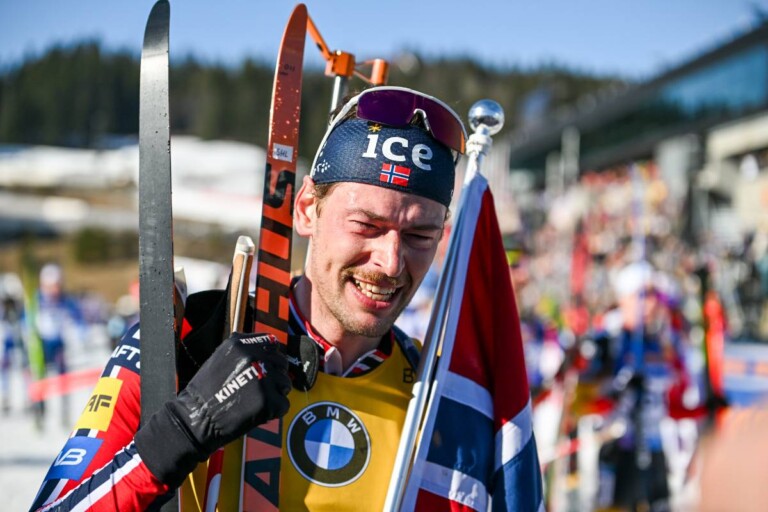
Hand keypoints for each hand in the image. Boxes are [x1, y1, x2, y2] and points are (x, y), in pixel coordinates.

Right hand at [135, 332, 290, 486]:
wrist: (195, 419)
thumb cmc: (206, 392)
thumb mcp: (220, 358)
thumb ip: (244, 351)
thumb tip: (269, 351)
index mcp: (240, 343)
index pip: (272, 343)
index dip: (270, 357)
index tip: (266, 368)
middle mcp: (254, 356)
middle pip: (282, 363)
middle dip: (274, 376)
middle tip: (258, 390)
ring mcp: (263, 378)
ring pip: (285, 383)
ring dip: (275, 394)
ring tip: (254, 401)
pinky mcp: (268, 400)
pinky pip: (283, 404)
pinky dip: (273, 411)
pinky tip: (256, 412)